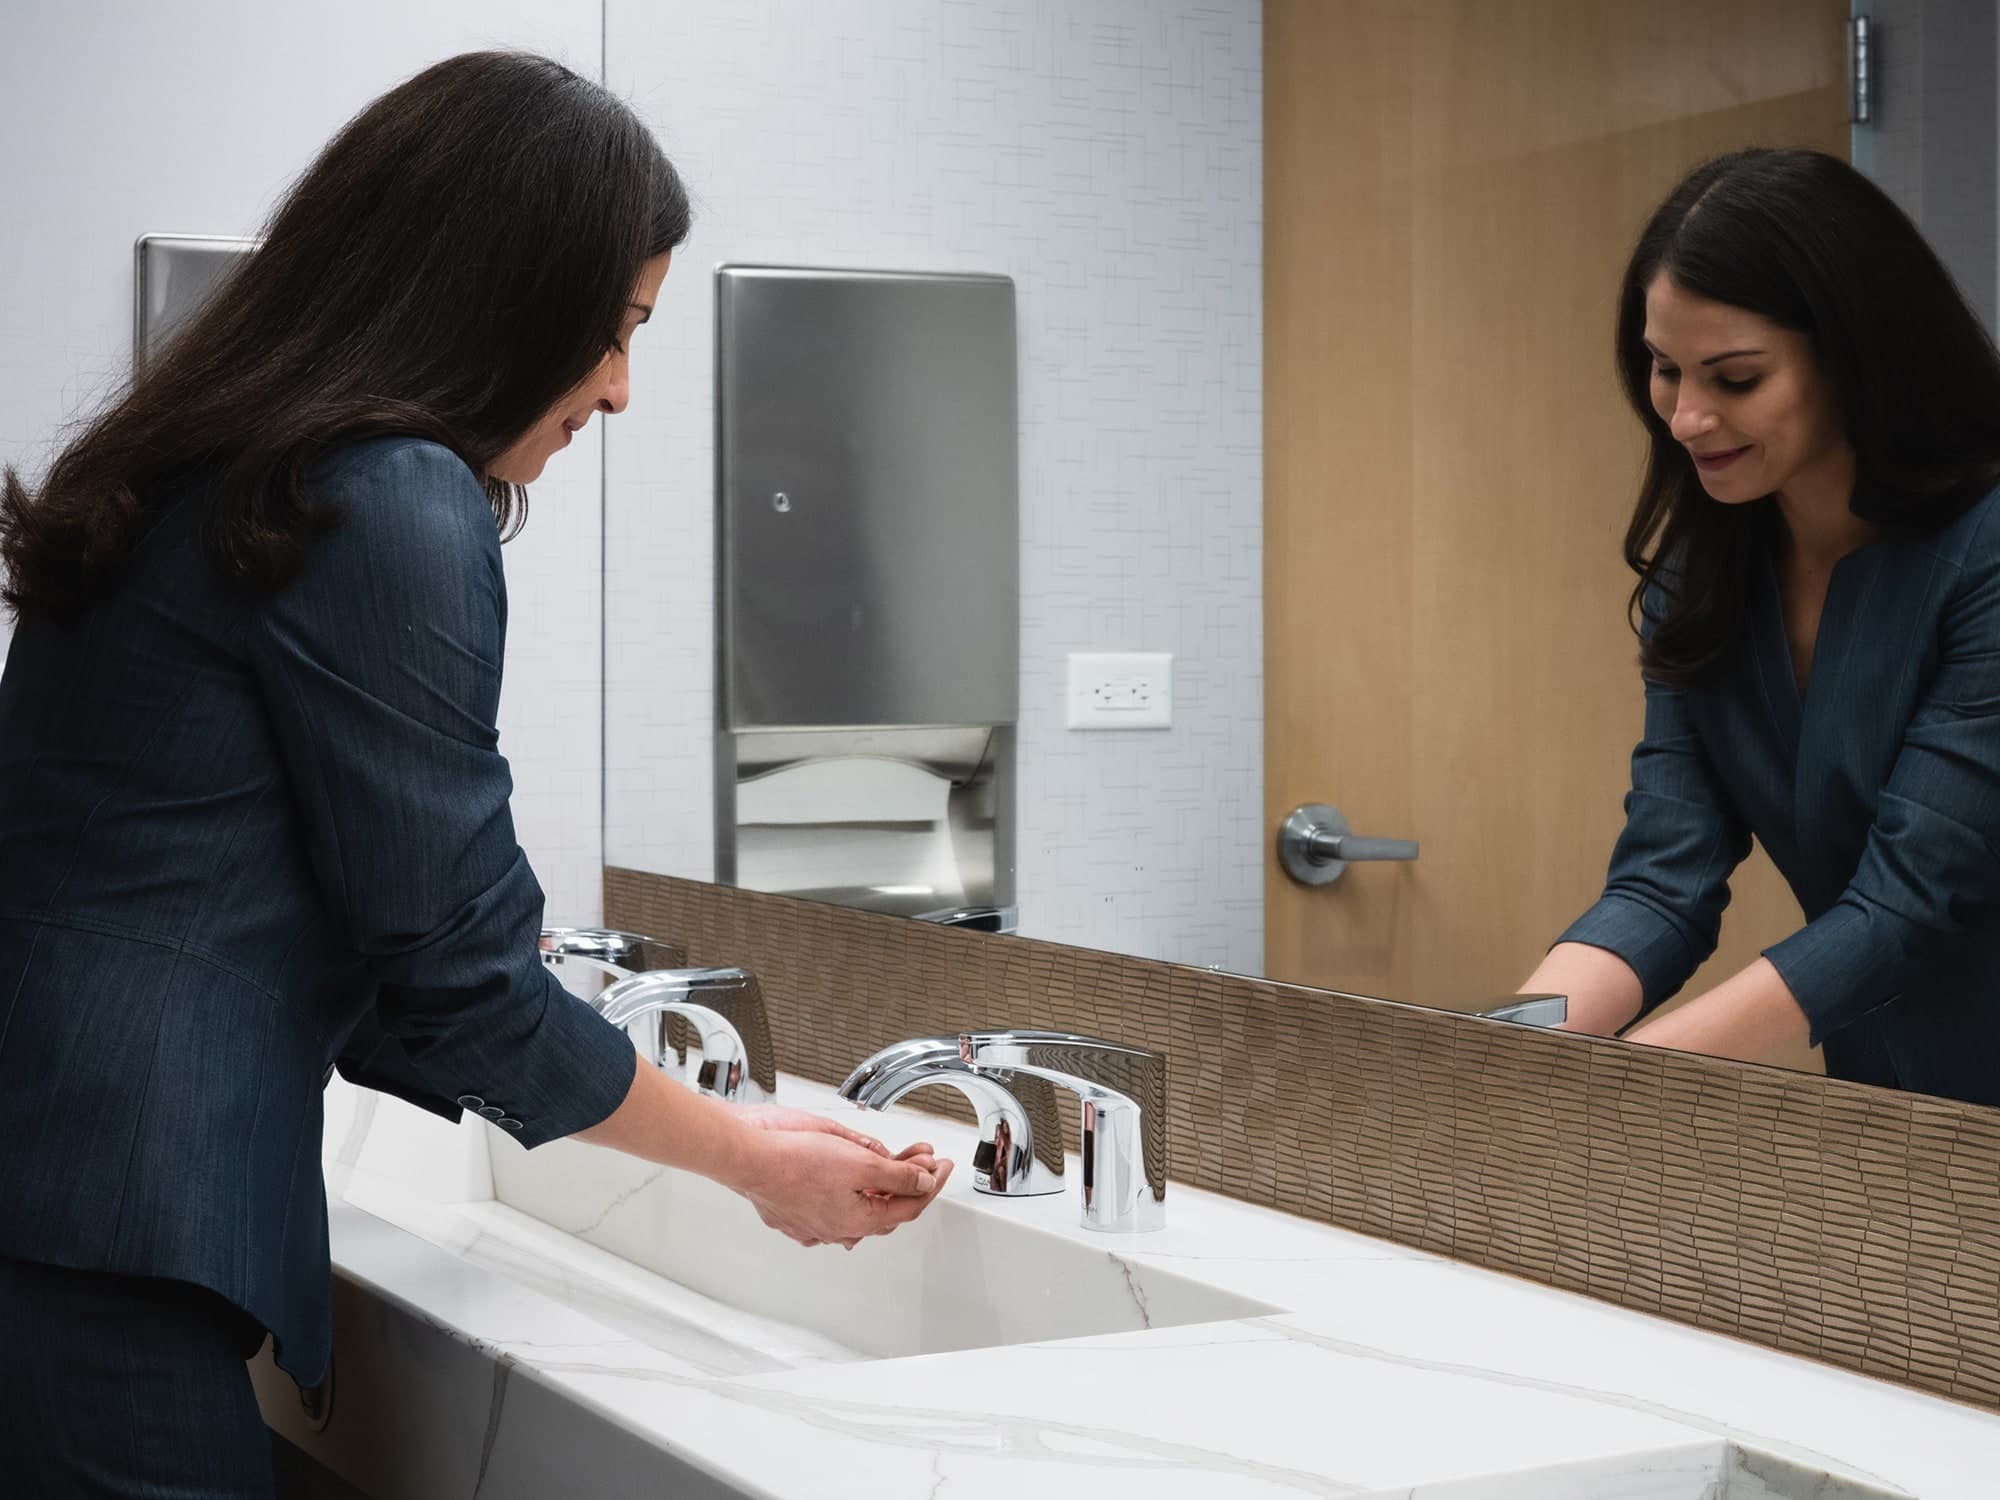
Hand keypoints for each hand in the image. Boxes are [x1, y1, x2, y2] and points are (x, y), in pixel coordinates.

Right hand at [731, 1125, 952, 1249]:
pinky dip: (847, 1194)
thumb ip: (898, 1176)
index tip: (942, 1166)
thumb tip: (923, 1183)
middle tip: (921, 1159)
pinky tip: (848, 1182)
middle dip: (907, 1181)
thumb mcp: (862, 1163)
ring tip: (890, 1163)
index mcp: (859, 1221)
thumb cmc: (795, 1160)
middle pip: (886, 1208)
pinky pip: (831, 1209)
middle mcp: (837, 1230)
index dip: (931, 1183)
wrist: (749, 1158)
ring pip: (858, 1210)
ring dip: (879, 1187)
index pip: (909, 1205)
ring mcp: (813, 1225)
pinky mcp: (794, 1215)